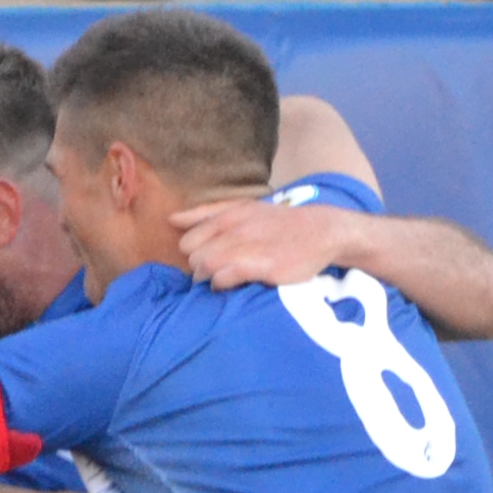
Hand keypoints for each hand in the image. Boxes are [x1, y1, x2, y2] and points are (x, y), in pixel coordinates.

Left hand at [169, 194, 352, 290]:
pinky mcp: (262, 265)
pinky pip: (225, 276)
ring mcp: (248, 245)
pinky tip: (233, 283)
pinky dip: (222, 283)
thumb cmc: (278, 224)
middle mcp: (235, 228)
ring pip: (206, 265)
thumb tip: (171, 219)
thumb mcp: (243, 208)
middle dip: (199, 268)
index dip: (194, 255)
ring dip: (209, 278)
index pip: (188, 240)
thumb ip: (206, 214)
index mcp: (229, 215)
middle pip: (194, 256)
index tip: (207, 261)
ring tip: (224, 279)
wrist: (320, 231)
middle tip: (216, 273)